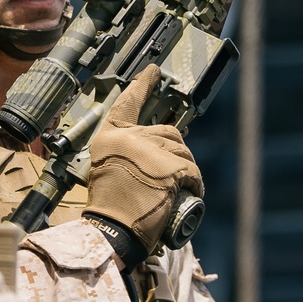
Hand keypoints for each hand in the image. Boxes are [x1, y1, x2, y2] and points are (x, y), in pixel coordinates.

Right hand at [86, 65, 203, 251]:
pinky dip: (194, 183)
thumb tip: (158, 150)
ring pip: (183, 151)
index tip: (152, 70)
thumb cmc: (110, 208)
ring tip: (174, 189)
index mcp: (110, 137)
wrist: (112, 230)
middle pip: (166, 132)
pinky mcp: (170, 167)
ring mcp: (151, 151)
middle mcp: (130, 138)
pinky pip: (192, 171)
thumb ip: (127, 155)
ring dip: (186, 169)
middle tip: (169, 175)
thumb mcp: (108, 171)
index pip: (127, 104)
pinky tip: (188, 194)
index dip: (141, 86)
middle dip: (174, 151)